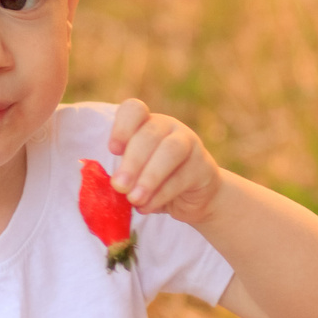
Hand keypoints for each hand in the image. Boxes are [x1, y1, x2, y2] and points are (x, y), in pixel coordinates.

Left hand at [107, 99, 222, 225]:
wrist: (196, 198)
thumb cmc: (156, 183)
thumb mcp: (135, 176)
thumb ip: (123, 176)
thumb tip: (113, 187)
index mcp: (146, 123)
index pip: (134, 110)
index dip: (122, 127)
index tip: (113, 150)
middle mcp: (169, 127)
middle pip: (151, 134)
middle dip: (132, 161)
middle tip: (119, 186)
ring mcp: (189, 143)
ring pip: (170, 151)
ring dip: (150, 176)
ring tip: (135, 198)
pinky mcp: (204, 166)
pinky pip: (182, 177)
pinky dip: (161, 195)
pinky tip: (146, 208)